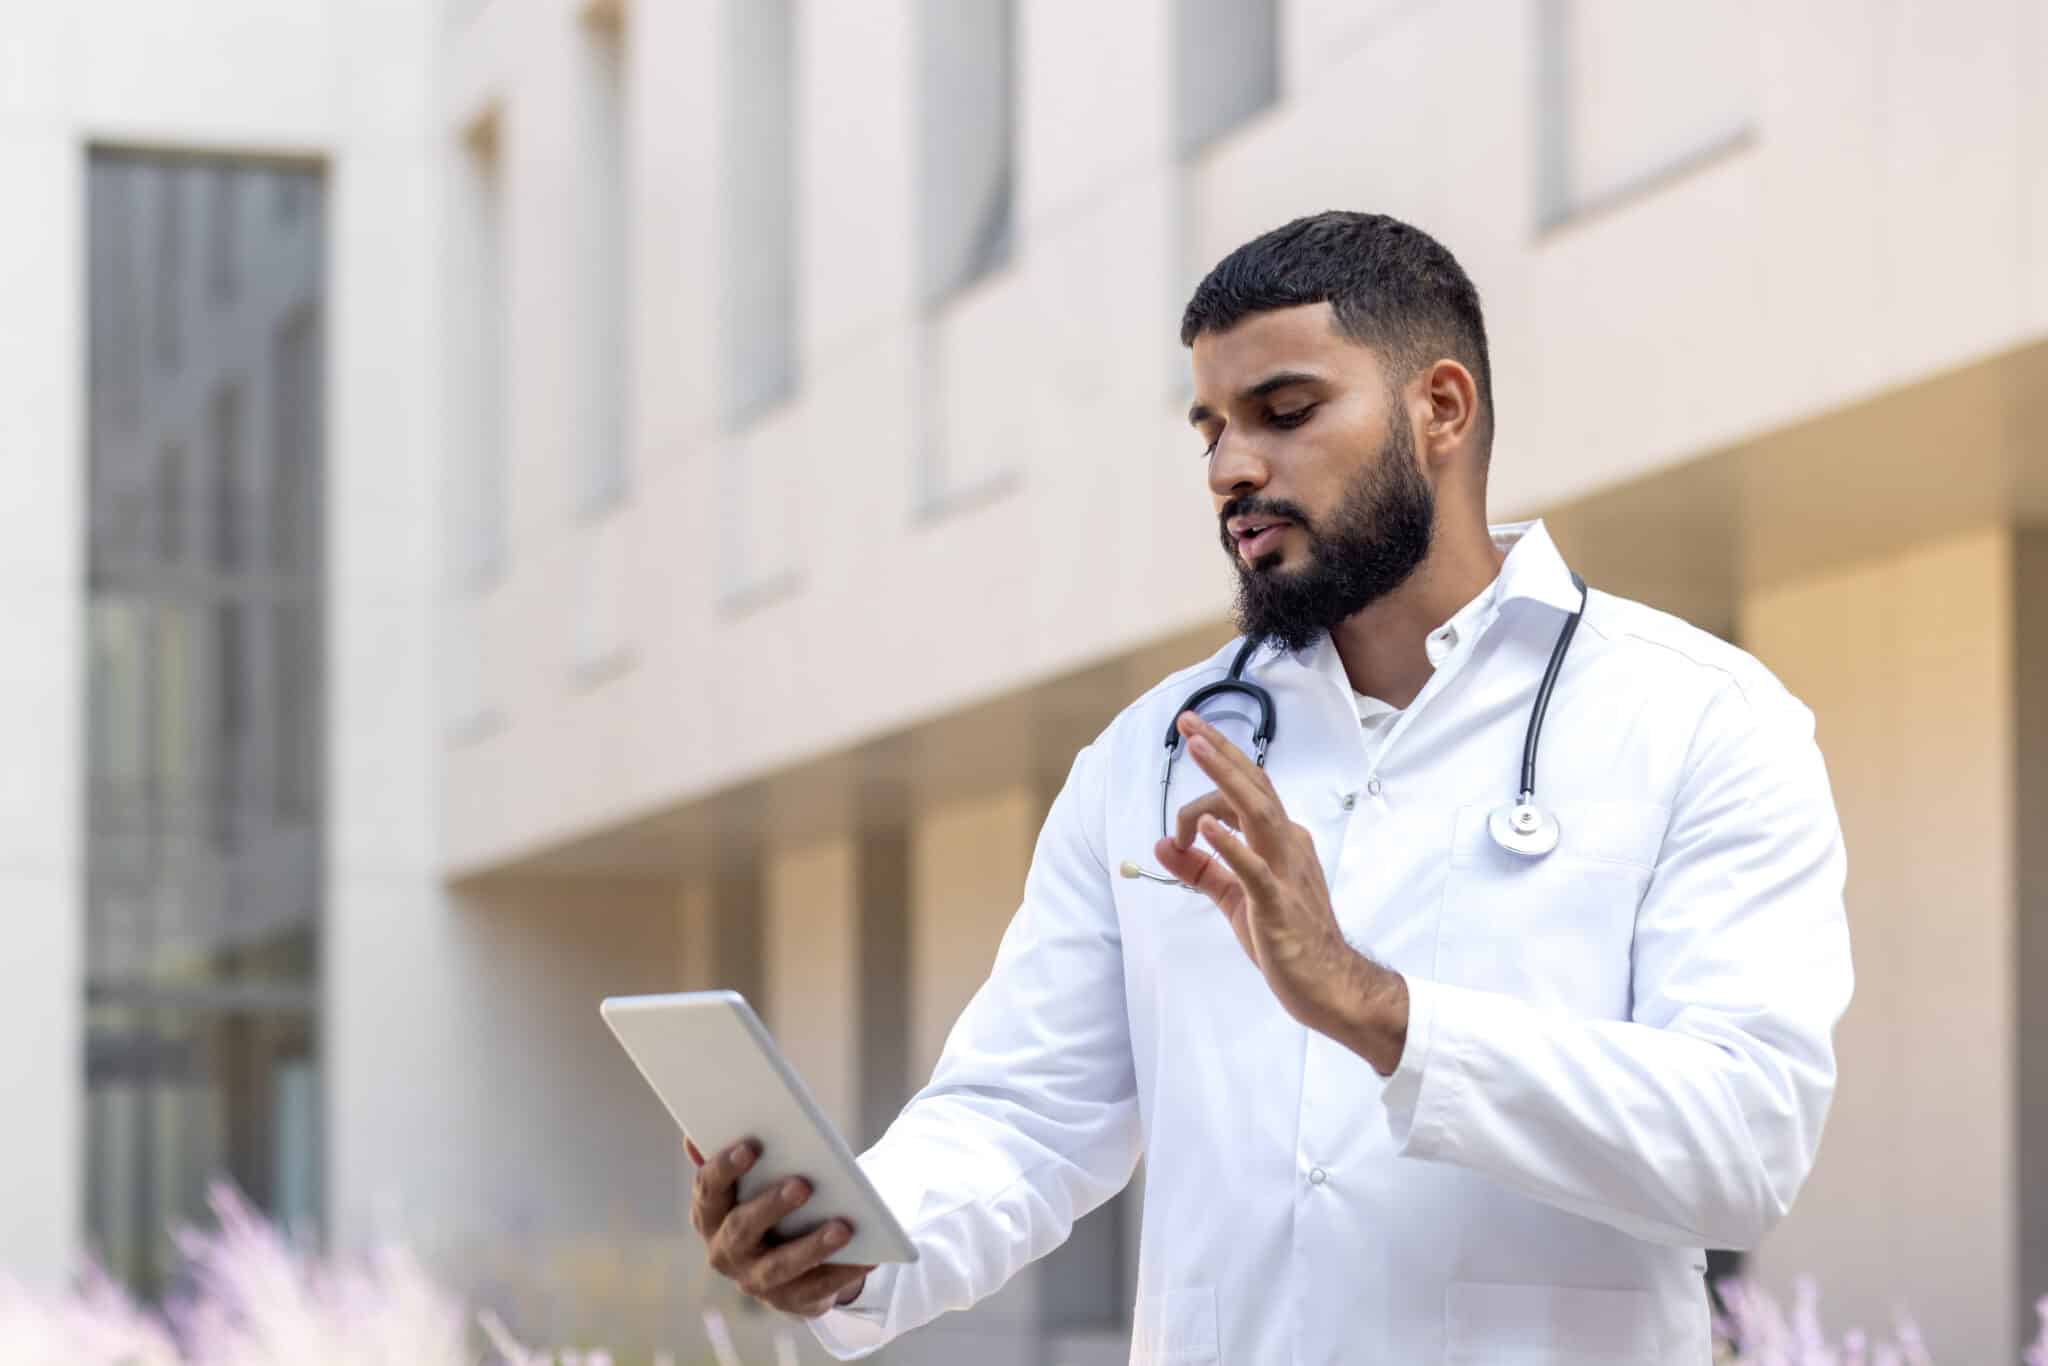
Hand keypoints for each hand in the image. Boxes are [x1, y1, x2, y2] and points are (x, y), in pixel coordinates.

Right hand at [688, 1138, 873, 1315]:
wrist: (789, 1263)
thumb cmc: (768, 1204)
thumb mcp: (749, 1182)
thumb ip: (729, 1158)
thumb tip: (691, 1137)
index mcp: (709, 1216)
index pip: (708, 1190)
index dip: (725, 1168)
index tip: (751, 1146)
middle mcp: (725, 1252)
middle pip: (742, 1229)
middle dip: (771, 1206)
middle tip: (803, 1185)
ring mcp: (755, 1281)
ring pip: (780, 1266)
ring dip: (811, 1246)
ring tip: (843, 1227)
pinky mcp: (791, 1302)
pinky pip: (818, 1288)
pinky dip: (843, 1272)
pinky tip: (868, 1256)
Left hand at [1154, 712, 1406, 1068]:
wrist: (1328, 983)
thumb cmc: (1286, 939)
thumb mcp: (1233, 899)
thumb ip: (1200, 870)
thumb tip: (1160, 844)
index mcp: (1280, 841)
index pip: (1247, 792)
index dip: (1220, 761)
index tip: (1193, 735)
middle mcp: (1288, 845)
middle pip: (1253, 787)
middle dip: (1219, 752)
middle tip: (1188, 723)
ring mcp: (1286, 871)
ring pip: (1256, 812)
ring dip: (1224, 778)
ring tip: (1197, 749)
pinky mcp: (1278, 903)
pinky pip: (1254, 868)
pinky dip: (1230, 846)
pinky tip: (1205, 830)